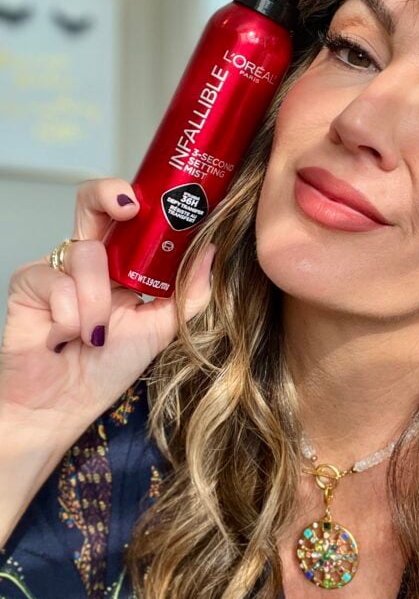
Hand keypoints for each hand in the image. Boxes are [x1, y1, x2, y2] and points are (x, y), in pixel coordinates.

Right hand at [0, 177, 215, 449]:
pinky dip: (70, 317)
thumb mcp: (161, 328)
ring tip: (92, 335)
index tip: (169, 201)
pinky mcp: (28, 283)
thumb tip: (210, 250)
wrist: (63, 405)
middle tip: (128, 206)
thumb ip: (188, 292)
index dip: (146, 200)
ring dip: (97, 303)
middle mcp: (90, 258)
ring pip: (86, 253)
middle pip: (93, 201)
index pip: (130, 217)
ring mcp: (58, 267)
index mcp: (121, 263)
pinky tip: (63, 337)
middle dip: (109, 194)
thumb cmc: (107, 367)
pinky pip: (58, 283)